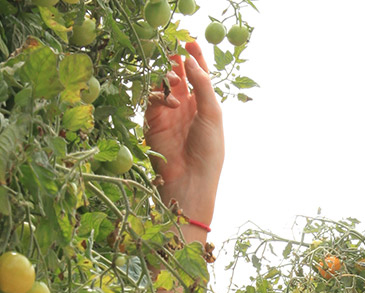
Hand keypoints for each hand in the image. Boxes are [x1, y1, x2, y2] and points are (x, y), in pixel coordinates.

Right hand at [143, 40, 223, 224]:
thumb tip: (190, 60)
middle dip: (176, 62)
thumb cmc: (208, 150)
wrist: (190, 179)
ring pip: (162, 84)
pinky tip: (171, 103)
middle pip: (177, 75)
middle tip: (175, 51)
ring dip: (168, 77)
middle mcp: (185, 106)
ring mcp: (168, 113)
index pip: (197, 75)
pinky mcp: (153, 120)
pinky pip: (152, 98)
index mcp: (203, 104)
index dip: (194, 58)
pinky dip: (160, 95)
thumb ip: (202, 86)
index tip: (190, 42)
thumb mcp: (212, 114)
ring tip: (176, 82)